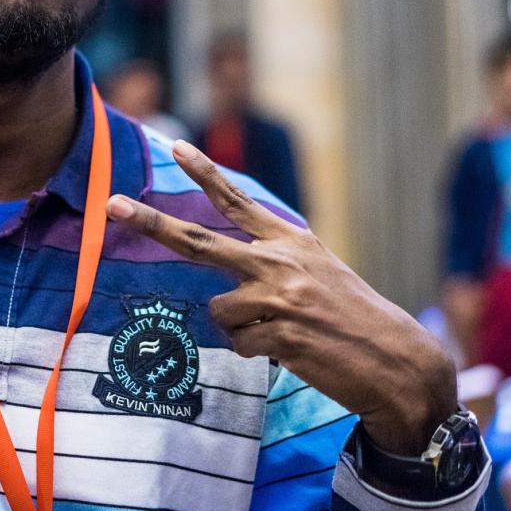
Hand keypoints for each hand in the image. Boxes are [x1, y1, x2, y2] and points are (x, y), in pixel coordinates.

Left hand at [106, 140, 455, 454]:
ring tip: (283, 332)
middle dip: (151, 224)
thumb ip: (275, 261)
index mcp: (291, 241)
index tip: (175, 148)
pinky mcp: (279, 337)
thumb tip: (229, 269)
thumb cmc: (354, 317)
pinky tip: (292, 353)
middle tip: (112, 206)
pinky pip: (239, 344)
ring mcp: (278, 299)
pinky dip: (257, 353)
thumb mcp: (320, 271)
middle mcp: (279, 263)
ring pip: (218, 311)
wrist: (399, 361)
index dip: (206, 174)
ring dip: (241, 327)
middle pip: (198, 242)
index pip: (238, 202)